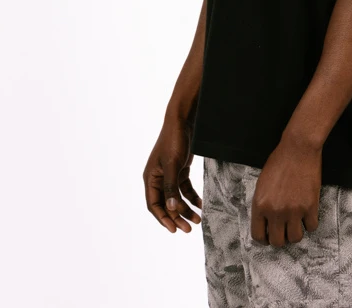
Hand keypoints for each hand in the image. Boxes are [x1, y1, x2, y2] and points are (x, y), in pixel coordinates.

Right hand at [143, 113, 202, 233]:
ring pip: (176, 198)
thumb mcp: (172, 165)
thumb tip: (171, 209)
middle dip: (177, 217)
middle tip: (189, 229)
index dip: (163, 218)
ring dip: (186, 209)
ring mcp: (169, 175)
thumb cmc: (173, 141)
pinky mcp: (179, 170)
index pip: (154, 204)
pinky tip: (201, 204)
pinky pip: (184, 189)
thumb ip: (171, 187)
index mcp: (150, 178)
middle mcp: (158, 178)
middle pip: (166, 204)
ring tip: (198, 219)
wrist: (183, 121)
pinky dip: (192, 197)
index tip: (174, 230)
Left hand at [250, 136, 321, 247]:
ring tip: (296, 223)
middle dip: (281, 238)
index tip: (269, 236)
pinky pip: (312, 227)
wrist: (298, 149)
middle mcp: (275, 211)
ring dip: (296, 232)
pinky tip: (308, 214)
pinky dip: (310, 223)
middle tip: (284, 230)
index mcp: (260, 205)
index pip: (258, 236)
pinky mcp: (310, 207)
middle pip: (277, 241)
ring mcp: (294, 211)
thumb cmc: (278, 162)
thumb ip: (262, 204)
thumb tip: (265, 221)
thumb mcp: (262, 183)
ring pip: (295, 238)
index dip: (264, 239)